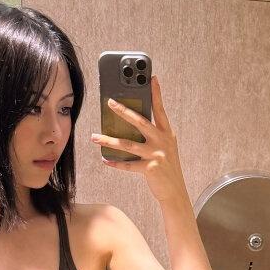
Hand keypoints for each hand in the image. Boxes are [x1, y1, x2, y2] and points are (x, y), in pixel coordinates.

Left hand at [91, 74, 185, 202]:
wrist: (175, 191)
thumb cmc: (167, 167)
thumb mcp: (165, 146)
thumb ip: (154, 134)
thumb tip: (132, 123)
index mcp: (166, 133)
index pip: (160, 109)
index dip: (156, 93)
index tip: (151, 78)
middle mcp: (162, 141)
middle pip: (140, 122)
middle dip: (123, 111)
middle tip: (109, 102)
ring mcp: (156, 155)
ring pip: (128, 144)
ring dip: (109, 140)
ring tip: (94, 137)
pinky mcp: (150, 169)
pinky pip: (128, 164)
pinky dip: (115, 163)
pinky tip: (105, 160)